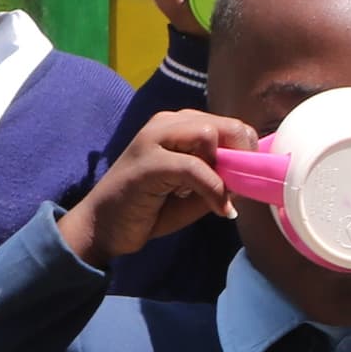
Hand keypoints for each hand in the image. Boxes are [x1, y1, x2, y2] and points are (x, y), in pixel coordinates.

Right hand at [57, 110, 253, 266]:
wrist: (103, 227)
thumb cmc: (149, 210)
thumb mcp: (194, 194)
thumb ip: (220, 180)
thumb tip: (248, 177)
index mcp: (177, 126)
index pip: (226, 124)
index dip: (245, 150)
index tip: (247, 178)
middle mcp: (165, 124)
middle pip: (223, 124)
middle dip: (241, 156)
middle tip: (240, 186)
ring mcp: (153, 139)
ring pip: (208, 135)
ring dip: (223, 169)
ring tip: (219, 196)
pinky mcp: (148, 162)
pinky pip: (194, 167)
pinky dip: (213, 190)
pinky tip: (218, 209)